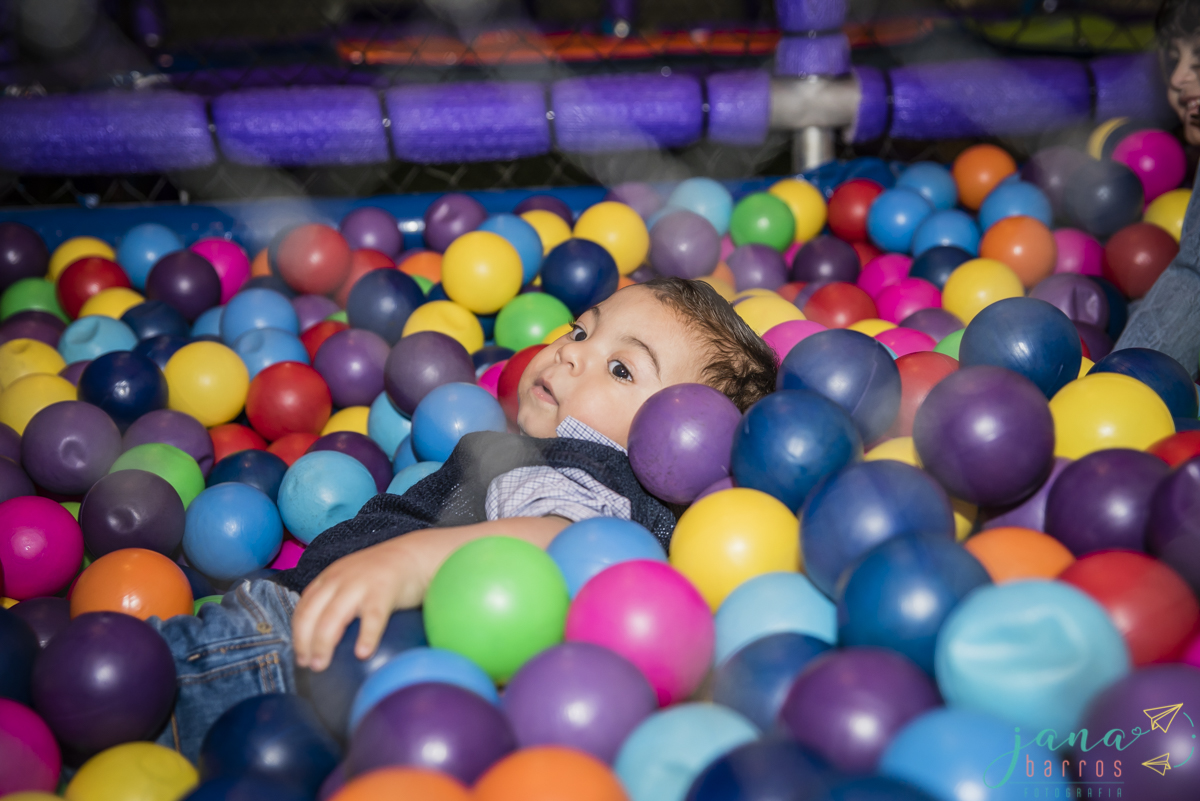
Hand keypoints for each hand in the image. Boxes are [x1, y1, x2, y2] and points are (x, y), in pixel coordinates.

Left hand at [291, 537, 426, 671]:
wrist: (414, 555)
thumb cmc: (383, 575)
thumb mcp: (351, 581)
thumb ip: (337, 601)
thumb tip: (324, 640)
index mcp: (329, 579)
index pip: (304, 608)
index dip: (297, 634)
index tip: (300, 656)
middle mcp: (339, 580)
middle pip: (313, 614)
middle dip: (305, 642)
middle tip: (308, 666)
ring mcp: (360, 585)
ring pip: (333, 617)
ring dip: (323, 643)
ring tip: (322, 666)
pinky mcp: (383, 591)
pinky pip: (372, 617)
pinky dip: (366, 636)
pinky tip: (362, 653)